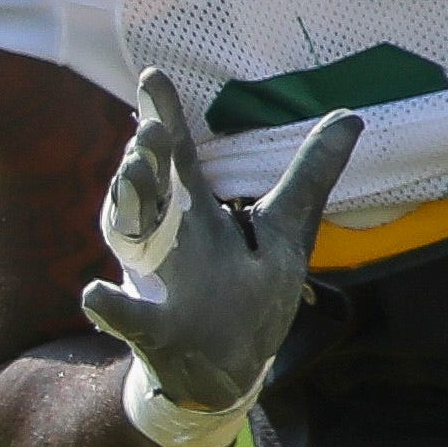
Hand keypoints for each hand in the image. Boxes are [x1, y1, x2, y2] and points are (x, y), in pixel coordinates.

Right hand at [76, 68, 360, 442]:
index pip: (179, 156)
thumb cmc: (249, 296)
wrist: (224, 372)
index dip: (166, 115)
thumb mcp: (287, 232)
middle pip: (149, 188)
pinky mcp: (154, 330)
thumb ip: (310, 175)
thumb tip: (351, 114)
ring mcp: (157, 283)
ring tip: (133, 173)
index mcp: (197, 213)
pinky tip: (96, 293)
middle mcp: (168, 239)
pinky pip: (126, 318)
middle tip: (152, 129)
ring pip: (131, 235)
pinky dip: (110, 307)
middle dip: (146, 156)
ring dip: (128, 204)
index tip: (152, 74)